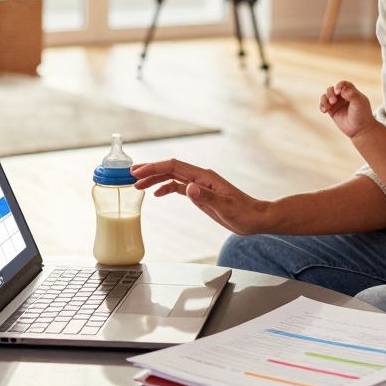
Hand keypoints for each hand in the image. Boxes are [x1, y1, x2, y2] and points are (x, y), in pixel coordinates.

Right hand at [130, 159, 272, 235]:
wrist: (256, 218)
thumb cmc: (244, 212)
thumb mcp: (225, 207)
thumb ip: (207, 197)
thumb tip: (188, 188)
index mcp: (204, 177)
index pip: (174, 166)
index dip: (155, 167)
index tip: (138, 171)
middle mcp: (200, 178)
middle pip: (170, 169)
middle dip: (149, 171)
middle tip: (130, 176)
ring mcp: (199, 185)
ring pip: (172, 177)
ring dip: (154, 179)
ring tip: (137, 184)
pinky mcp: (200, 194)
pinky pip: (178, 187)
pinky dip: (165, 188)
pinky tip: (156, 193)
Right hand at [319, 81, 374, 137]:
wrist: (360, 129)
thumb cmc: (362, 115)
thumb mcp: (359, 104)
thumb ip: (352, 95)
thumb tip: (342, 89)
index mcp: (351, 92)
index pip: (343, 84)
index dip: (339, 85)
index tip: (338, 91)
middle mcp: (343, 96)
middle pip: (332, 89)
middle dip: (331, 93)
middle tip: (333, 101)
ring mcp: (336, 103)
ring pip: (326, 95)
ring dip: (325, 99)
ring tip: (327, 107)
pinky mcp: (331, 111)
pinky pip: (323, 104)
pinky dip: (322, 105)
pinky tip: (324, 110)